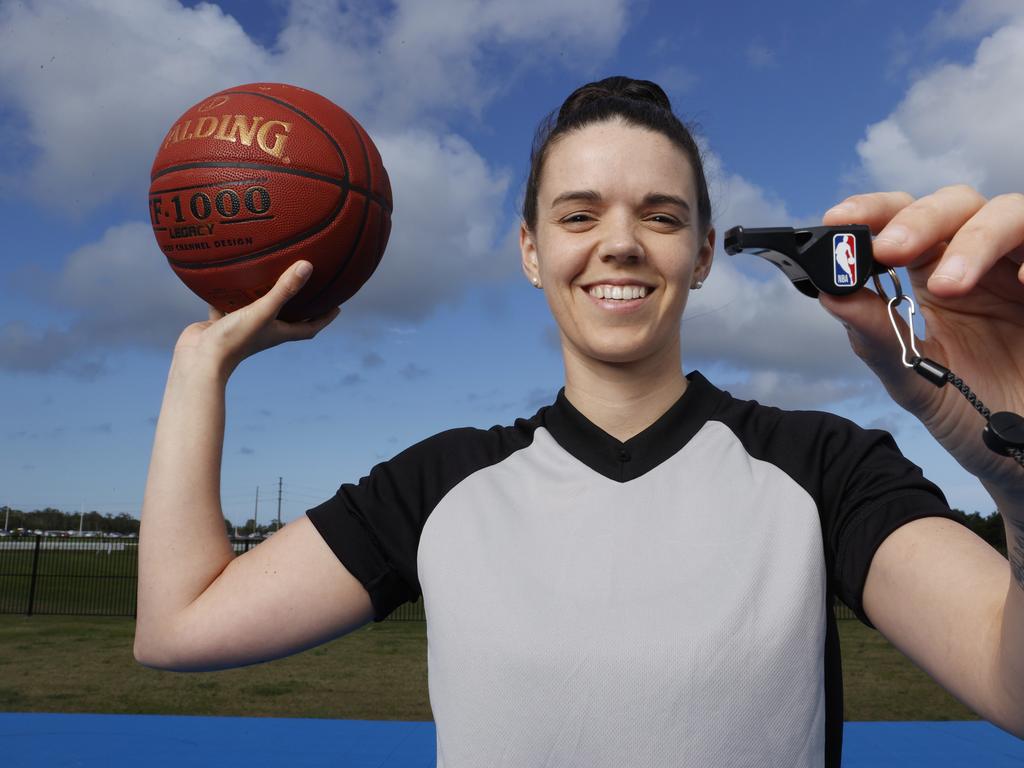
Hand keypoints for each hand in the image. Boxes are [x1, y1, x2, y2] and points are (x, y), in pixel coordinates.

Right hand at [173, 261, 340, 378]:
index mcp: (278, 332)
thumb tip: (308, 266)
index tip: (337, 306)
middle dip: (297, 303)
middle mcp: (263, 330)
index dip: (324, 318)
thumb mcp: (262, 311)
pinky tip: (226, 275)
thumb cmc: (235, 339)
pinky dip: (228, 292)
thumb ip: (284, 290)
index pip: (309, 327)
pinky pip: (227, 304)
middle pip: (286, 317)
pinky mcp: (221, 323)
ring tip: (267, 272)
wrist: (199, 360)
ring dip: (262, 294)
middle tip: (306, 283)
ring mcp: (242, 327)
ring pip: (255, 308)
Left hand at [818, 186, 1023, 502]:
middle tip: (890, 250)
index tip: (839, 220)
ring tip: (950, 286)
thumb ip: (876, 336)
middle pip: (955, 203)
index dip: (873, 211)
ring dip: (975, 240)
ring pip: (1009, 212)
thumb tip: (829, 294)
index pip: (902, 221)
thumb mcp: (914, 378)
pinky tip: (1022, 287)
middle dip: (919, 220)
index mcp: (936, 272)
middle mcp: (982, 258)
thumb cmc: (971, 410)